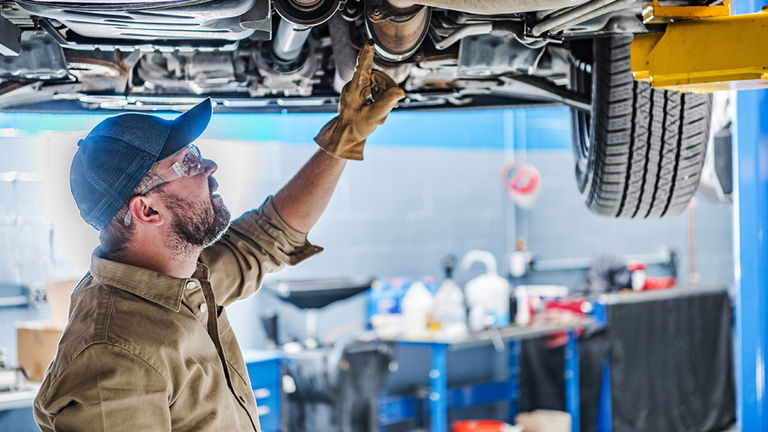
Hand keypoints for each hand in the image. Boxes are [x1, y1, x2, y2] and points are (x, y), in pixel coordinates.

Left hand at [314, 40, 405, 159]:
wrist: (346, 135)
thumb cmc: (356, 126)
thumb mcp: (374, 116)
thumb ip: (387, 103)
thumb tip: (400, 92)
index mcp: (355, 88)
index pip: (363, 67)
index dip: (367, 54)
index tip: (370, 43)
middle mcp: (354, 85)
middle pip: (377, 76)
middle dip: (387, 89)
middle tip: (391, 104)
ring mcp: (356, 88)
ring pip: (377, 83)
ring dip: (384, 95)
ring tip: (382, 111)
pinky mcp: (358, 92)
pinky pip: (374, 88)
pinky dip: (380, 97)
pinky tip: (380, 108)